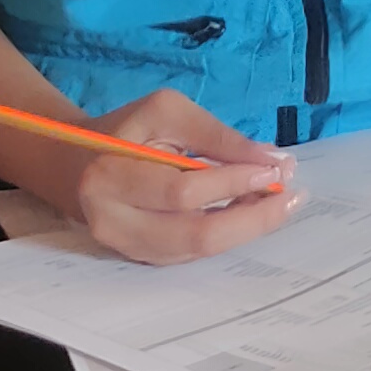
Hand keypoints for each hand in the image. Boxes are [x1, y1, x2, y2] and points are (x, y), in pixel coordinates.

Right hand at [71, 91, 296, 266]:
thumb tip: (271, 161)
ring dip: (247, 228)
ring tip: (279, 203)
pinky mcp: (143, 258)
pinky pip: (195, 253)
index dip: (233, 182)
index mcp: (108, 177)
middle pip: (196, 233)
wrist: (78, 163)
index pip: (182, 190)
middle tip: (291, 196)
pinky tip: (252, 213)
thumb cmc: (127, 130)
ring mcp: (127, 247)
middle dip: (252, 217)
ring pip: (199, 250)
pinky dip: (230, 235)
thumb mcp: (166, 112)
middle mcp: (112, 222)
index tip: (275, 169)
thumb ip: (216, 135)